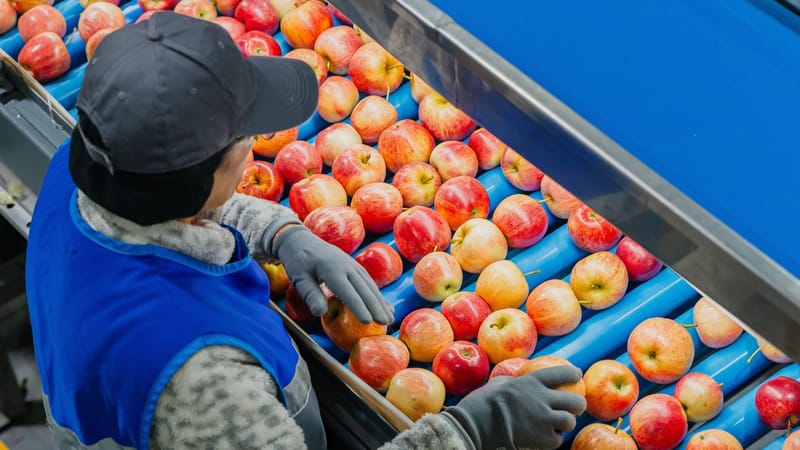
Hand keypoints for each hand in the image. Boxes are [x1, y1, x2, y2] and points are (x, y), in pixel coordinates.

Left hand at [272, 225, 393, 324]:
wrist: (300, 240)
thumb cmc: (297, 262)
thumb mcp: (299, 278)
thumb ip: (310, 294)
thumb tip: (321, 313)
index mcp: (331, 269)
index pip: (348, 292)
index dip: (359, 307)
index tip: (368, 321)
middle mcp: (346, 266)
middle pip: (364, 289)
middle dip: (376, 307)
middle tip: (386, 323)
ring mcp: (352, 264)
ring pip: (370, 285)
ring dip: (381, 301)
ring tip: (390, 317)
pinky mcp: (354, 265)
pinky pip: (368, 280)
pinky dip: (377, 293)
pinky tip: (384, 304)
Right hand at [443, 365, 585, 449]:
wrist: (477, 423)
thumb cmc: (483, 401)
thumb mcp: (500, 383)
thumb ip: (516, 383)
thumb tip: (519, 383)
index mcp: (531, 381)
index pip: (562, 374)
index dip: (573, 374)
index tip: (577, 375)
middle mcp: (542, 398)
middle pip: (575, 401)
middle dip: (577, 405)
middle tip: (573, 409)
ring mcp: (544, 419)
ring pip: (569, 422)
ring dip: (564, 424)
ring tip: (556, 426)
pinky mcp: (542, 438)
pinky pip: (557, 440)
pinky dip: (552, 439)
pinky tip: (543, 438)